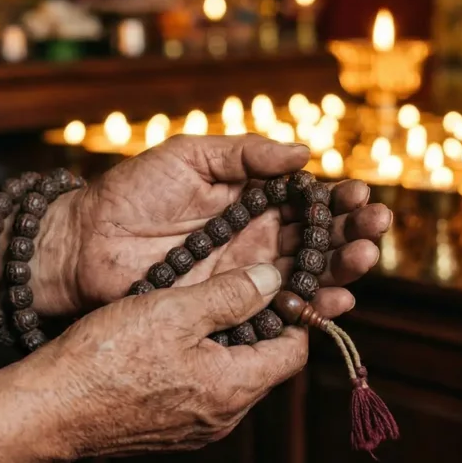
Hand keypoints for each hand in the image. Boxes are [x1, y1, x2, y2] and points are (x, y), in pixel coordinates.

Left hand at [33, 134, 391, 317]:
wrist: (86, 240)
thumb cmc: (133, 191)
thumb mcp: (190, 155)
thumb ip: (245, 154)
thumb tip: (302, 152)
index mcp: (252, 201)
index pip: (308, 201)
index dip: (338, 199)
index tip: (360, 196)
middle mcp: (257, 238)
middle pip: (318, 240)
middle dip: (352, 233)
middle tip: (375, 228)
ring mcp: (246, 274)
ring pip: (307, 275)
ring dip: (341, 269)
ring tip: (363, 259)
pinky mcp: (230, 305)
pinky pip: (278, 310)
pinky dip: (310, 307)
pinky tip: (336, 300)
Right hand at [34, 262, 304, 456]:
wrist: (51, 409)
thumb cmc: (107, 359)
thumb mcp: (174, 310)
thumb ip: (230, 295)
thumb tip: (274, 280)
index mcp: (233, 388)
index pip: (293, 352)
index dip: (294, 315)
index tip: (280, 284)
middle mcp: (223, 418)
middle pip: (265, 365)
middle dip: (260, 326)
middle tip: (241, 285)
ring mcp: (195, 428)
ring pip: (232, 377)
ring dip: (228, 343)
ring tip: (204, 305)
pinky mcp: (170, 430)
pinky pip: (203, 391)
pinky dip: (201, 362)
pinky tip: (173, 337)